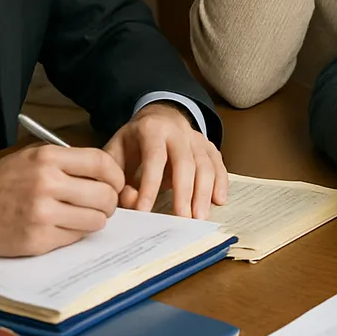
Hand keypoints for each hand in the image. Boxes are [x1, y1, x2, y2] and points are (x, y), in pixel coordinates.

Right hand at [0, 145, 124, 255]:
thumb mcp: (32, 157)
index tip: (116, 183)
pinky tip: (63, 226)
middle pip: (104, 195)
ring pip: (95, 220)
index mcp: (47, 158)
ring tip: (83, 216)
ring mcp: (41, 214)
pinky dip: (75, 233)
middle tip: (103, 204)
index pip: (102, 163)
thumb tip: (109, 176)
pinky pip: (75, 238)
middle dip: (110, 202)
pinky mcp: (36, 240)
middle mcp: (46, 184)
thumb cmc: (0, 182)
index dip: (116, 175)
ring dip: (95, 219)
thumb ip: (68, 163)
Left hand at [104, 103, 228, 218]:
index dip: (149, 186)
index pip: (154, 158)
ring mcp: (196, 138)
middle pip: (185, 162)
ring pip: (205, 164)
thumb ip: (117, 177)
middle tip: (182, 218)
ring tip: (200, 217)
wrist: (159, 117)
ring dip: (204, 192)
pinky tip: (218, 200)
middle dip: (184, 192)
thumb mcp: (116, 152)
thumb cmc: (135, 140)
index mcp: (152, 129)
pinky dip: (220, 182)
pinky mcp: (208, 146)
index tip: (144, 212)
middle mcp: (178, 131)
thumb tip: (131, 201)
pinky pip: (218, 164)